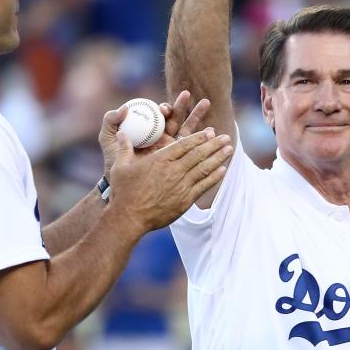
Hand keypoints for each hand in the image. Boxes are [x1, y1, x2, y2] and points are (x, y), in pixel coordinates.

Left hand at [98, 91, 211, 177]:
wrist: (118, 184)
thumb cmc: (112, 161)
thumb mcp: (107, 139)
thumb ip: (111, 121)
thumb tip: (124, 108)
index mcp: (148, 129)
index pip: (159, 115)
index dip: (165, 110)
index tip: (164, 110)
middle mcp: (161, 136)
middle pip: (177, 118)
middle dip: (186, 107)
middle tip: (193, 97)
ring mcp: (170, 149)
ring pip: (187, 131)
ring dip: (197, 117)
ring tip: (206, 104)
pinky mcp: (177, 161)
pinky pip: (190, 150)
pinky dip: (200, 141)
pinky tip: (210, 133)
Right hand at [108, 126, 232, 232]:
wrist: (129, 217)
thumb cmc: (123, 192)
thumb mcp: (120, 167)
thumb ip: (124, 148)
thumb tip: (122, 134)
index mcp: (160, 159)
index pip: (185, 144)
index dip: (199, 137)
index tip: (209, 132)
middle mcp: (173, 170)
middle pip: (198, 154)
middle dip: (214, 144)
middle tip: (226, 137)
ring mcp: (181, 186)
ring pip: (204, 168)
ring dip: (218, 158)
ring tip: (229, 149)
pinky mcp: (185, 200)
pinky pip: (203, 186)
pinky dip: (214, 177)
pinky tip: (223, 170)